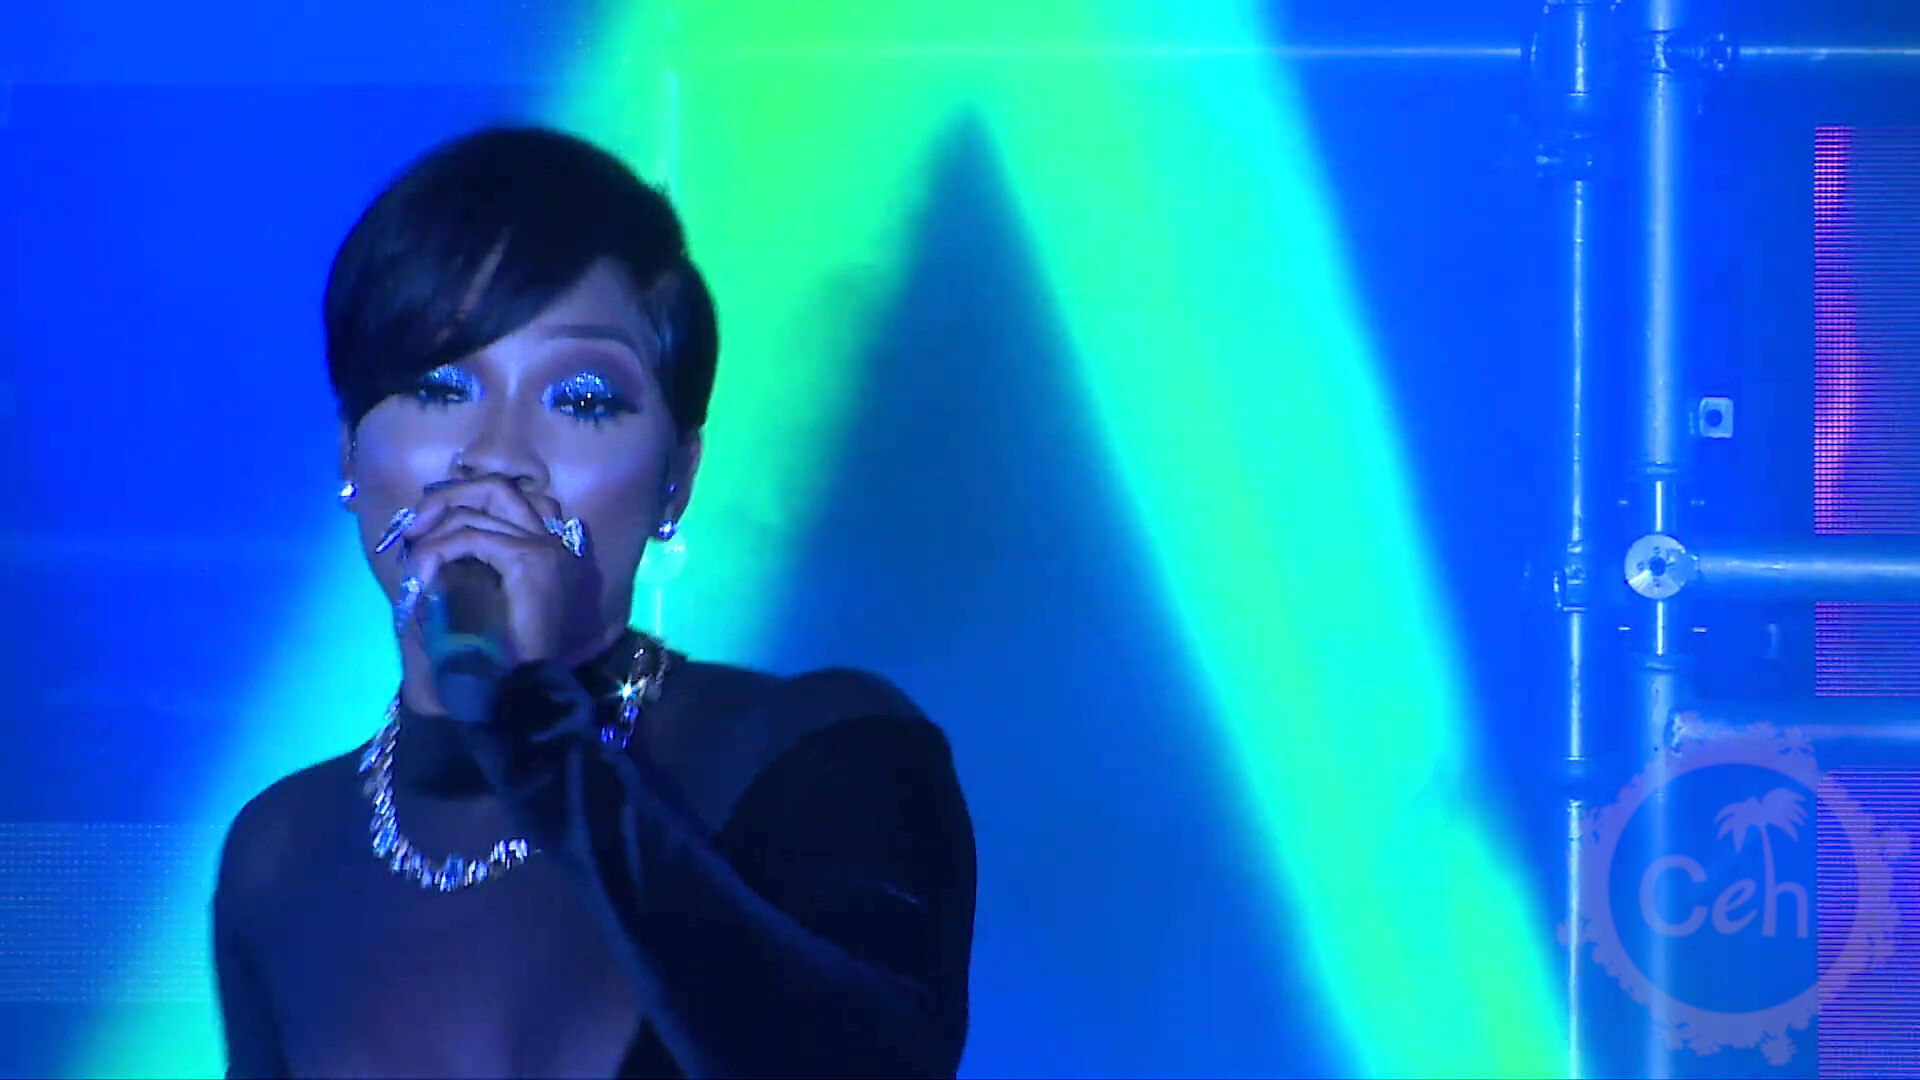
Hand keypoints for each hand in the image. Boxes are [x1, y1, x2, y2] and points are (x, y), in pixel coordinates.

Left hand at [400, 476, 580, 664]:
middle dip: (445, 497)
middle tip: (412, 528)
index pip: (501, 496)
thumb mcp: (470, 592)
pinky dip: (439, 550)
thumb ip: (461, 557)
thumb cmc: (492, 649)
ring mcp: (543, 547)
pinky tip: (424, 572)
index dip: (458, 498)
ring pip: (475, 514)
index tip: (424, 525)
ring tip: (415, 567)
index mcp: (540, 545)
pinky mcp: (529, 561)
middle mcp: (548, 538)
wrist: (514, 685)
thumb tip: (422, 530)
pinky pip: (471, 537)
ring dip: (432, 537)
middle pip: (494, 487)